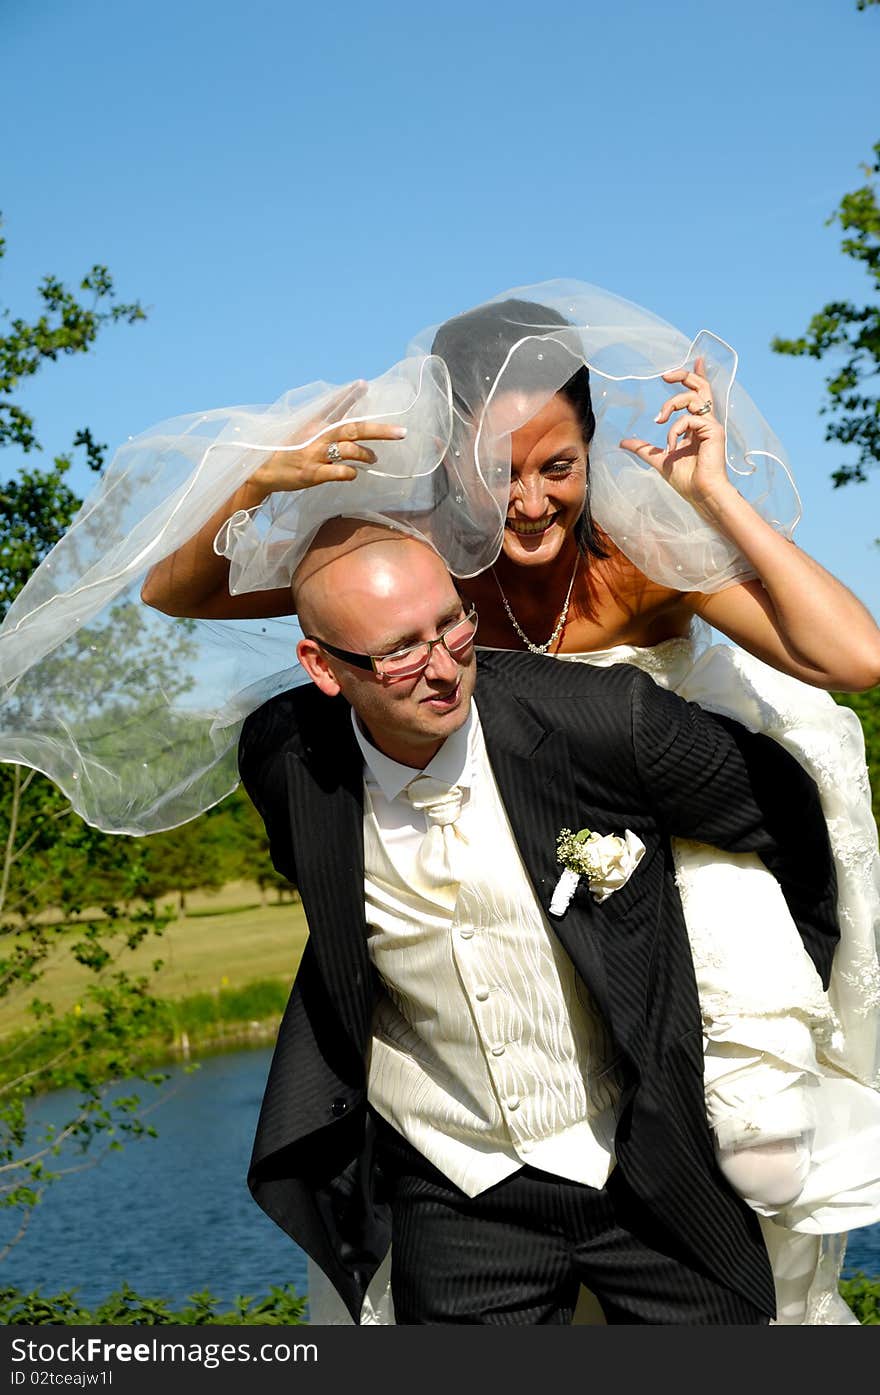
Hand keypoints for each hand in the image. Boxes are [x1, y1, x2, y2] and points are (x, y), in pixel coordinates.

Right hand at [249, 381, 407, 495]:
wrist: (264, 472)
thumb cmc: (290, 451)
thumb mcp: (305, 430)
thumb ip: (326, 419)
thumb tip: (348, 406)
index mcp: (315, 424)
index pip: (335, 406)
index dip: (350, 395)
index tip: (364, 384)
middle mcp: (316, 436)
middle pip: (353, 429)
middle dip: (380, 430)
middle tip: (401, 432)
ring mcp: (314, 455)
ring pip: (349, 450)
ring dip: (366, 454)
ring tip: (373, 458)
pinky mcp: (312, 473)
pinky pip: (339, 472)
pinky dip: (351, 473)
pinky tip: (354, 473)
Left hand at [618, 356, 730, 512]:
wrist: (701, 494)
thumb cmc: (686, 479)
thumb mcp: (659, 459)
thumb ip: (643, 448)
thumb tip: (624, 442)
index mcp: (697, 424)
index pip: (699, 394)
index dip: (697, 375)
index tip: (697, 359)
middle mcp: (706, 421)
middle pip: (700, 386)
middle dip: (683, 375)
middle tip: (664, 376)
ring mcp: (711, 424)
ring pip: (691, 397)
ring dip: (670, 405)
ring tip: (659, 421)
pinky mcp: (713, 430)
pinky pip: (688, 419)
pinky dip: (674, 431)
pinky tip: (671, 448)